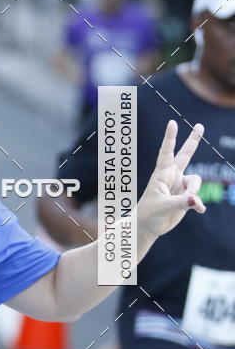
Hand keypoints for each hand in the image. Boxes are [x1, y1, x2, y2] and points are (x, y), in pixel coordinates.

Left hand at [137, 119, 205, 241]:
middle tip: (200, 125)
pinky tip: (198, 209)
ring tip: (186, 204)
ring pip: (195, 182)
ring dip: (193, 193)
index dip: (170, 137)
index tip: (172, 123)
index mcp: (161, 174)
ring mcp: (180, 185)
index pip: (166, 152)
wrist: (149, 226)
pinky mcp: (186, 197)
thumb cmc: (149, 213)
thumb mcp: (162, 207)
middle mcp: (172, 176)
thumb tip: (196, 201)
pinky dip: (198, 204)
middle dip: (193, 140)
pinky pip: (197, 197)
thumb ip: (180, 203)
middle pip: (185, 154)